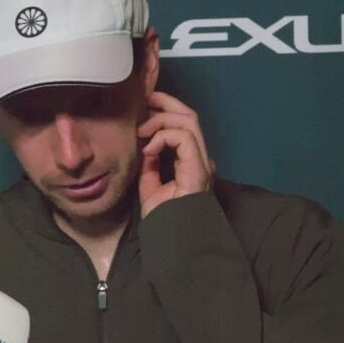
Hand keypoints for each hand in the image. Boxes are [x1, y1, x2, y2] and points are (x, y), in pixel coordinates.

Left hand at [137, 92, 214, 217]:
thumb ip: (150, 164)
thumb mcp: (150, 185)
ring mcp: (202, 162)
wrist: (174, 240)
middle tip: (142, 102)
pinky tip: (148, 150)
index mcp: (191, 161)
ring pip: (188, 120)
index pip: (182, 123)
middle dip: (165, 102)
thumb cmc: (165, 219)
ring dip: (160, 119)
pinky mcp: (198, 168)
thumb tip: (144, 145)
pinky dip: (163, 137)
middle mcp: (200, 158)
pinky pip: (183, 137)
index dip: (164, 108)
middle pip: (189, 114)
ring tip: (141, 131)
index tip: (142, 105)